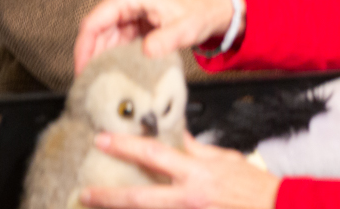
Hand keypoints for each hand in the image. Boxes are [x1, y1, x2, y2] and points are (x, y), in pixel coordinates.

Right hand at [75, 0, 235, 74]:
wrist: (212, 6)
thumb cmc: (200, 11)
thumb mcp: (185, 29)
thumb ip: (166, 40)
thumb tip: (146, 52)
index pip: (92, 23)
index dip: (83, 51)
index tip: (81, 75)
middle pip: (95, 31)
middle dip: (93, 58)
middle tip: (93, 86)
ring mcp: (123, 2)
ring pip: (102, 36)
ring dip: (104, 58)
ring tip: (104, 82)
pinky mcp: (128, 13)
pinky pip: (113, 37)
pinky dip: (114, 54)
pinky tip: (115, 71)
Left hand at [80, 131, 280, 208]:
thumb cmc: (254, 188)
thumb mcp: (226, 159)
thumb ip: (197, 151)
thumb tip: (177, 138)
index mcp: (197, 174)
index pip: (154, 156)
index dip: (125, 147)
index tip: (102, 140)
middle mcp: (188, 198)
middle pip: (139, 198)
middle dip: (108, 196)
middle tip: (85, 192)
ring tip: (100, 206)